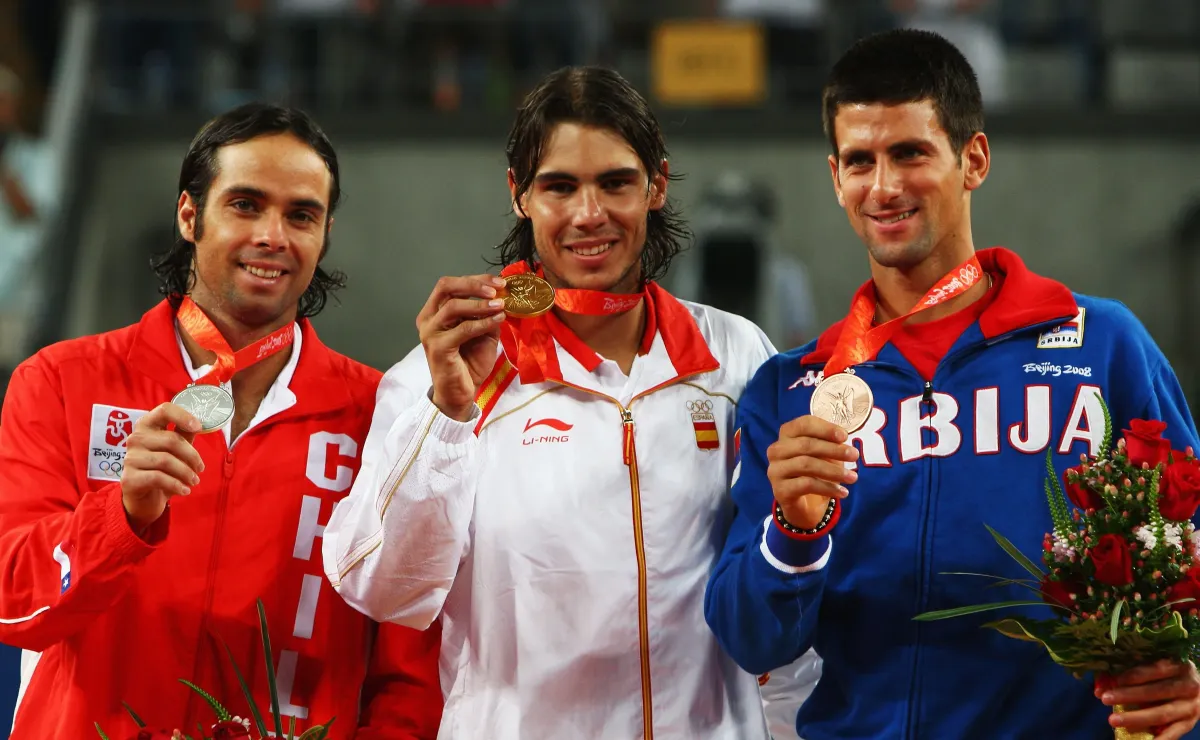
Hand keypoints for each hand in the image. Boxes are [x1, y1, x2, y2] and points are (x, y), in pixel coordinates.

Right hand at [119, 403, 203, 531]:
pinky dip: (176, 485)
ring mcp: (130, 458)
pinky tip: (184, 490)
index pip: (164, 410)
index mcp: (147, 425)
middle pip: (172, 440)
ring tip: (194, 481)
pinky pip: (158, 478)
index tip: (199, 427)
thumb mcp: (175, 449)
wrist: (144, 497)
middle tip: (200, 468)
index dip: (183, 416)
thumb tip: (200, 423)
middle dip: (192, 456)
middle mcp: (136, 438)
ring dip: (186, 473)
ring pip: (166, 460)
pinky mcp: (129, 478)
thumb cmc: (162, 468)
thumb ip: (184, 434)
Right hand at [416, 274, 506, 421]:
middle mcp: (427, 318)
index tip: (499, 282)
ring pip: (453, 306)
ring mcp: (430, 333)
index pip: (451, 285)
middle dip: (474, 284)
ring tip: (500, 305)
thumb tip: (502, 295)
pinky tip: (498, 320)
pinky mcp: (438, 347)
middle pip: (446, 287)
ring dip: (480, 304)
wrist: (460, 393)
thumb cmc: (469, 362)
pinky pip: (463, 329)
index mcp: (435, 311)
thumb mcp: (483, 332)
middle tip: (497, 288)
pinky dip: (483, 322)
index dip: (475, 279)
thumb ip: (487, 314)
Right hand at [766, 415, 859, 529]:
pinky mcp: (780, 490)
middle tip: (854, 455)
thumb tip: (843, 441)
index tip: (845, 436)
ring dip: (834, 471)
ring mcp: (776, 470)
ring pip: (806, 464)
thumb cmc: (815, 472)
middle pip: (806, 444)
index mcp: (787, 435)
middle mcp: (776, 450)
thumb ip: (830, 444)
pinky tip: (842, 492)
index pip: (803, 424)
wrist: (804, 505)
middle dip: (833, 449)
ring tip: (853, 477)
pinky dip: (828, 488)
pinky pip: (806, 485)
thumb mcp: (824, 455)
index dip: (825, 428)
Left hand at [1101, 660, 1199, 738]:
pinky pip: (1173, 733)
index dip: (1132, 675)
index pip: (1154, 669)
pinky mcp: (1189, 723)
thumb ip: (1123, 673)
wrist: (1194, 690)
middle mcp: (1189, 685)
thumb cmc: (1164, 676)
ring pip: (1162, 713)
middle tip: (1105, 698)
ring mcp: (1190, 706)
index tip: (1112, 681)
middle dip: (1129, 695)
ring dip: (1136, 717)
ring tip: (1113, 719)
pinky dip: (1158, 738)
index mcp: (1178, 665)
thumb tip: (1099, 688)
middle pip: (1156, 691)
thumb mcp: (1149, 668)